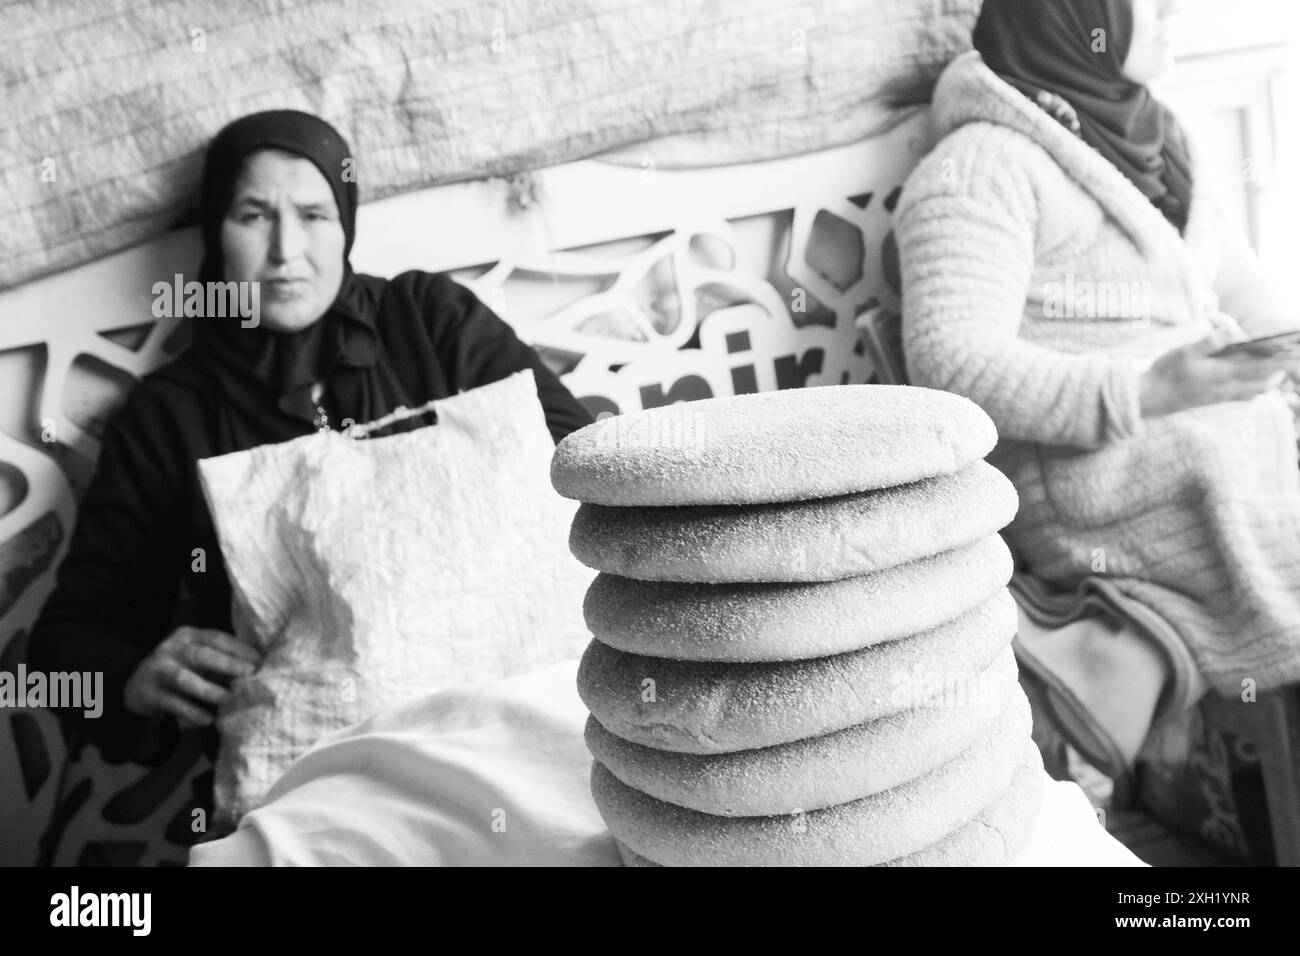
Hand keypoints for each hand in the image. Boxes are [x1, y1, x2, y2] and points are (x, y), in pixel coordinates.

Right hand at [124, 627, 260, 728]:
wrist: (136, 685)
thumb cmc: (180, 668)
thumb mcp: (196, 657)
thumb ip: (219, 658)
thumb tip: (256, 668)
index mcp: (187, 636)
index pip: (215, 638)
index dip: (238, 649)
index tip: (259, 660)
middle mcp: (171, 649)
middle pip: (200, 654)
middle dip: (227, 664)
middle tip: (249, 673)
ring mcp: (157, 670)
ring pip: (183, 679)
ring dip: (209, 690)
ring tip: (228, 699)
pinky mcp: (149, 693)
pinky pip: (173, 703)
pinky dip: (192, 711)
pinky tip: (208, 719)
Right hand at [1139, 330, 1299, 418]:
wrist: (1149, 398)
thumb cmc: (1165, 372)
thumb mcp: (1185, 351)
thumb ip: (1211, 341)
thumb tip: (1234, 331)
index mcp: (1220, 374)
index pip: (1258, 368)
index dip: (1278, 362)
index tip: (1291, 355)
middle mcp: (1225, 388)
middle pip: (1262, 385)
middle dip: (1277, 373)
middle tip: (1283, 359)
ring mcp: (1220, 397)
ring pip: (1254, 392)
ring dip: (1266, 381)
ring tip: (1270, 369)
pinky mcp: (1213, 401)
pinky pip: (1242, 396)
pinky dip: (1253, 388)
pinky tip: (1249, 379)